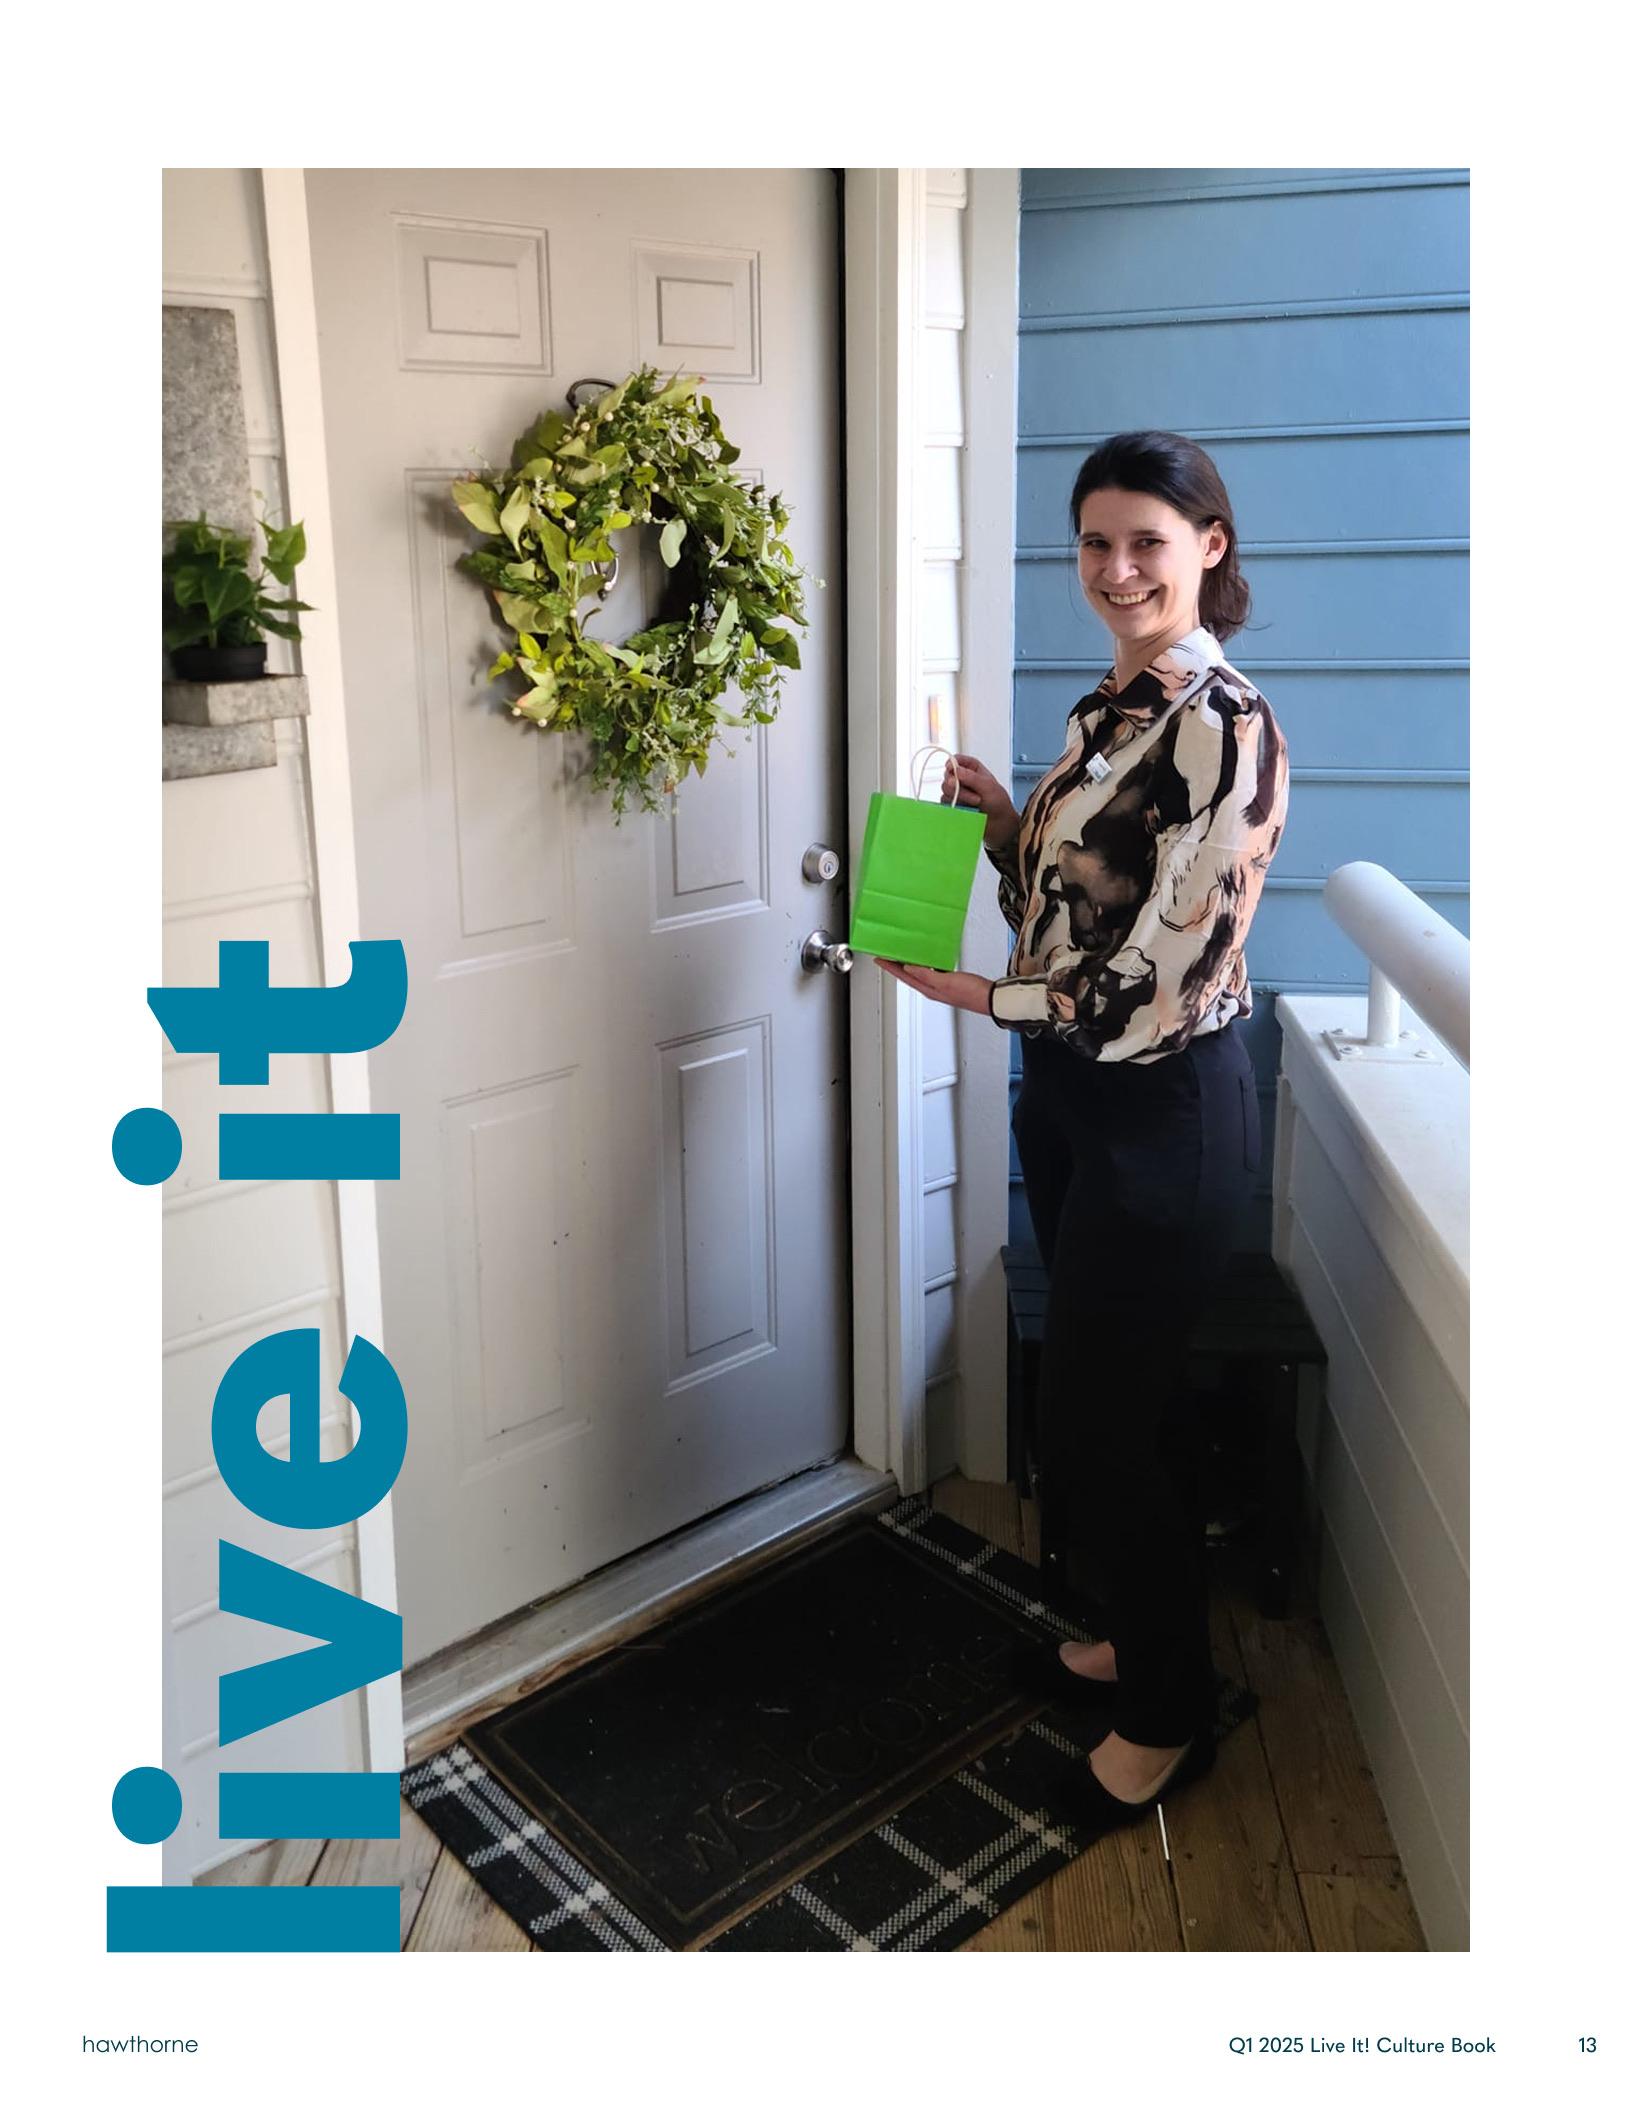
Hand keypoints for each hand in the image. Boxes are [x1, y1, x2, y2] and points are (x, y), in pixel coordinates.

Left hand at [877, 960, 993, 1015]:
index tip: (879, 959)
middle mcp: (932, 988)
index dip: (890, 967)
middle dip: (896, 966)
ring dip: (909, 964)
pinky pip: (931, 971)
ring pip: (919, 973)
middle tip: (887, 955)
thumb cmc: (972, 993)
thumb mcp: (945, 982)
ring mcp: (941, 986)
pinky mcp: (950, 982)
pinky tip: (927, 959)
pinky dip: (925, 964)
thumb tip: (909, 968)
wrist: (990, 998)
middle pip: (908, 975)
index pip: (903, 976)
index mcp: (928, 989)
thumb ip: (926, 975)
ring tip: (902, 955)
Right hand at [940, 752, 1019, 849]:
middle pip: (948, 776)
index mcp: (973, 769)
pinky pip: (945, 803)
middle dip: (958, 786)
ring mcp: (957, 792)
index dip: (952, 763)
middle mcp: (963, 779)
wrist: (1000, 825)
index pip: (956, 760)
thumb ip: (972, 778)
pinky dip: (954, 806)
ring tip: (976, 804)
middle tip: (975, 796)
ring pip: (946, 790)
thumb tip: (955, 770)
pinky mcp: (953, 805)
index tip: (952, 769)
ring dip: (959, 797)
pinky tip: (967, 810)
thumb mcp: (988, 787)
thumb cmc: (998, 803)